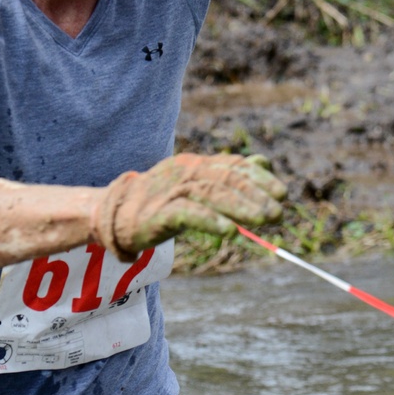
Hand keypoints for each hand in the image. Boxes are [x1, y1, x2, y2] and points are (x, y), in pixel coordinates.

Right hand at [92, 152, 285, 258]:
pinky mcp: (159, 212)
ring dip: (240, 207)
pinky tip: (229, 231)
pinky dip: (210, 221)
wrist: (112, 214)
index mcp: (195, 165)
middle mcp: (186, 172)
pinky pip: (188, 214)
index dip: (259, 178)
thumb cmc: (158, 201)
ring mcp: (171, 190)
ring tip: (263, 220)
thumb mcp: (194, 185)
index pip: (233, 166)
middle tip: (278, 213)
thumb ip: (226, 176)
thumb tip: (263, 163)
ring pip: (211, 194)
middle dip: (256, 195)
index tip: (282, 194)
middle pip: (226, 180)